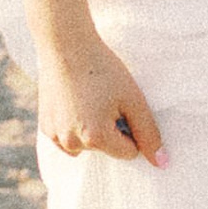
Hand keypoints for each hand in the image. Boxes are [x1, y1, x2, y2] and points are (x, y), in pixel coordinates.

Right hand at [38, 36, 165, 164]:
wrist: (66, 45)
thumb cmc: (103, 69)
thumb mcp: (133, 99)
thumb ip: (149, 133)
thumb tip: (162, 163)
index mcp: (96, 138)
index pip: (129, 152)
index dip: (132, 129)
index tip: (123, 105)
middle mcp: (72, 144)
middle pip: (107, 149)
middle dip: (111, 130)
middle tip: (104, 98)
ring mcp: (55, 137)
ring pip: (87, 146)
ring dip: (92, 130)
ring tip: (89, 100)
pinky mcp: (45, 128)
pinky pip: (68, 139)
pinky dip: (75, 127)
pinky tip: (74, 103)